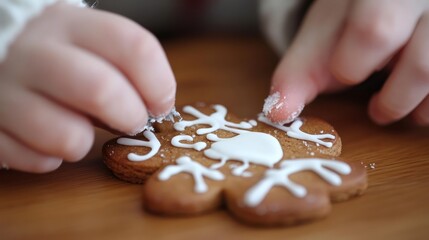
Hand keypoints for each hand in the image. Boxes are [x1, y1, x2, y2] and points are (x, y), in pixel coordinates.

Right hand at [0, 3, 175, 172]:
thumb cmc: (60, 56)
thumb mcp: (90, 46)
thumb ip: (125, 69)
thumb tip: (155, 107)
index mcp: (72, 25)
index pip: (135, 47)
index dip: (160, 84)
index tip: (161, 104)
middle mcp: (36, 52)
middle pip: (101, 90)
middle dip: (130, 117)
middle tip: (132, 122)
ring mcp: (6, 90)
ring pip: (68, 137)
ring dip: (85, 143)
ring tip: (77, 129)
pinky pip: (37, 160)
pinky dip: (51, 157)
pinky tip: (45, 137)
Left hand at [264, 0, 428, 125]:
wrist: (380, 2)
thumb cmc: (348, 23)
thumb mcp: (318, 41)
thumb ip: (295, 77)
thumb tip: (277, 113)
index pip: (374, 30)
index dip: (352, 65)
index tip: (344, 72)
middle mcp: (422, 1)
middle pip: (423, 64)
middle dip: (395, 98)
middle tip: (377, 110)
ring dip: (420, 104)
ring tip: (399, 106)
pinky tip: (419, 98)